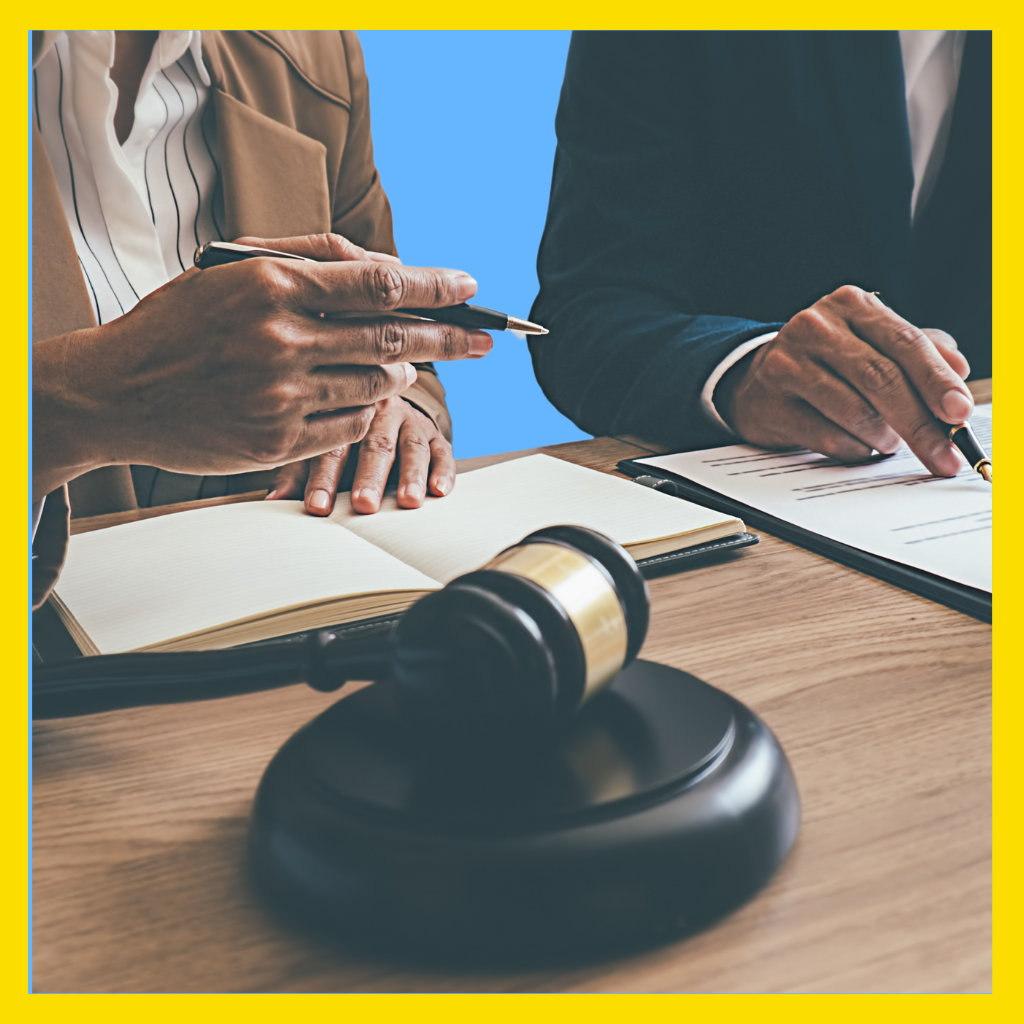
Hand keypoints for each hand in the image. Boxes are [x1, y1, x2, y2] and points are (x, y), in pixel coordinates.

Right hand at [32, 232, 491, 498]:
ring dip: (401, 371)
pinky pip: (351, 424)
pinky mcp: (278, 441)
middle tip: (485, 340)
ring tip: (406, 362)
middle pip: (393, 336)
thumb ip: (306, 257)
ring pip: (375, 383)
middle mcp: (280, 340)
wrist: (115, 392)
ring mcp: (280, 396)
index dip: (434, 286)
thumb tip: (383, 268)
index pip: (378, 282)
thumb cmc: (176, 324)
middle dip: (450, 338)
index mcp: (270, 285)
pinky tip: (359, 392)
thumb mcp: (229, 269)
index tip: (469, 288)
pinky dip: (365, 406)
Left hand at [267, 397, 454, 514]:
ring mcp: (409, 420)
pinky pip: (442, 450)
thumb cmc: (341, 431)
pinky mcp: (435, 432)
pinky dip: (443, 470)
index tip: (317, 508)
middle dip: (370, 477)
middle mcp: (378, 411)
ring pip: (411, 445)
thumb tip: (271, 505)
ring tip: (408, 501)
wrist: (381, 400)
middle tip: (364, 505)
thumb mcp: (316, 446)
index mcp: (342, 412)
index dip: (323, 478)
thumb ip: (296, 473)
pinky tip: (439, 490)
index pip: (332, 447)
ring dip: (411, 474)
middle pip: (374, 444)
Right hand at [715, 286, 973, 476]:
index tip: (959, 411)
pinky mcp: (770, 403)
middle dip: (920, 423)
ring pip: (855, 411)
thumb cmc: (827, 362)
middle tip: (944, 454)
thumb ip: (918, 351)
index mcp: (851, 306)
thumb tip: (958, 371)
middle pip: (881, 378)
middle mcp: (817, 327)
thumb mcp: (872, 343)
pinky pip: (826, 436)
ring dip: (884, 437)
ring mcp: (788, 364)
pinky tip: (858, 447)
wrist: (756, 378)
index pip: (905, 342)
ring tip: (889, 442)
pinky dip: (853, 449)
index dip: (936, 380)